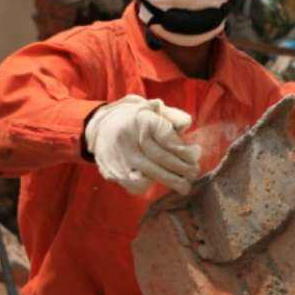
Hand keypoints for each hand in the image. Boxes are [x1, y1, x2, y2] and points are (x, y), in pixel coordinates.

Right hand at [85, 96, 199, 194]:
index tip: (196, 155)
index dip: (184, 149)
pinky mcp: (114, 171)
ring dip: (171, 181)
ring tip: (184, 185)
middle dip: (182, 168)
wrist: (98, 128)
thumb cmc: (133, 119)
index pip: (167, 137)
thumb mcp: (151, 109)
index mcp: (141, 119)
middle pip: (161, 157)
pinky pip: (136, 184)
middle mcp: (129, 137)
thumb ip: (171, 115)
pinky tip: (157, 183)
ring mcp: (121, 156)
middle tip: (194, 173)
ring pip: (151, 173)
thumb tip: (187, 125)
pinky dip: (149, 185)